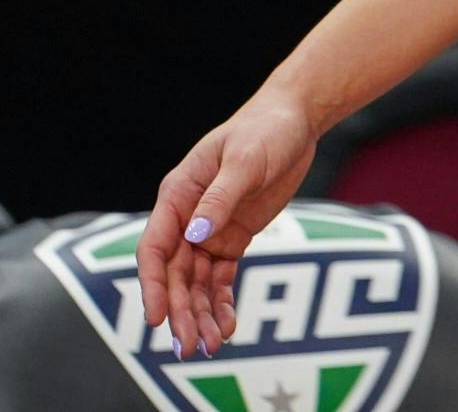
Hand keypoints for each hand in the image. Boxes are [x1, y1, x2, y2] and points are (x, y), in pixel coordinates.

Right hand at [137, 90, 319, 360]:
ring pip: (196, 281)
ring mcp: (209, 229)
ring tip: (209, 345)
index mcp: (178, 194)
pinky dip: (221, 300)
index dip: (152, 284)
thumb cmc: (266, 129)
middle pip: (174, 273)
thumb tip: (194, 235)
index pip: (154, 247)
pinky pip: (220, 276)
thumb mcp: (245, 159)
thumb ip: (220, 197)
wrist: (297, 119)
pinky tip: (226, 325)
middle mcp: (187, 216)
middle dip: (180, 310)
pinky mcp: (232, 236)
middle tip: (188, 347)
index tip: (157, 318)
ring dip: (199, 313)